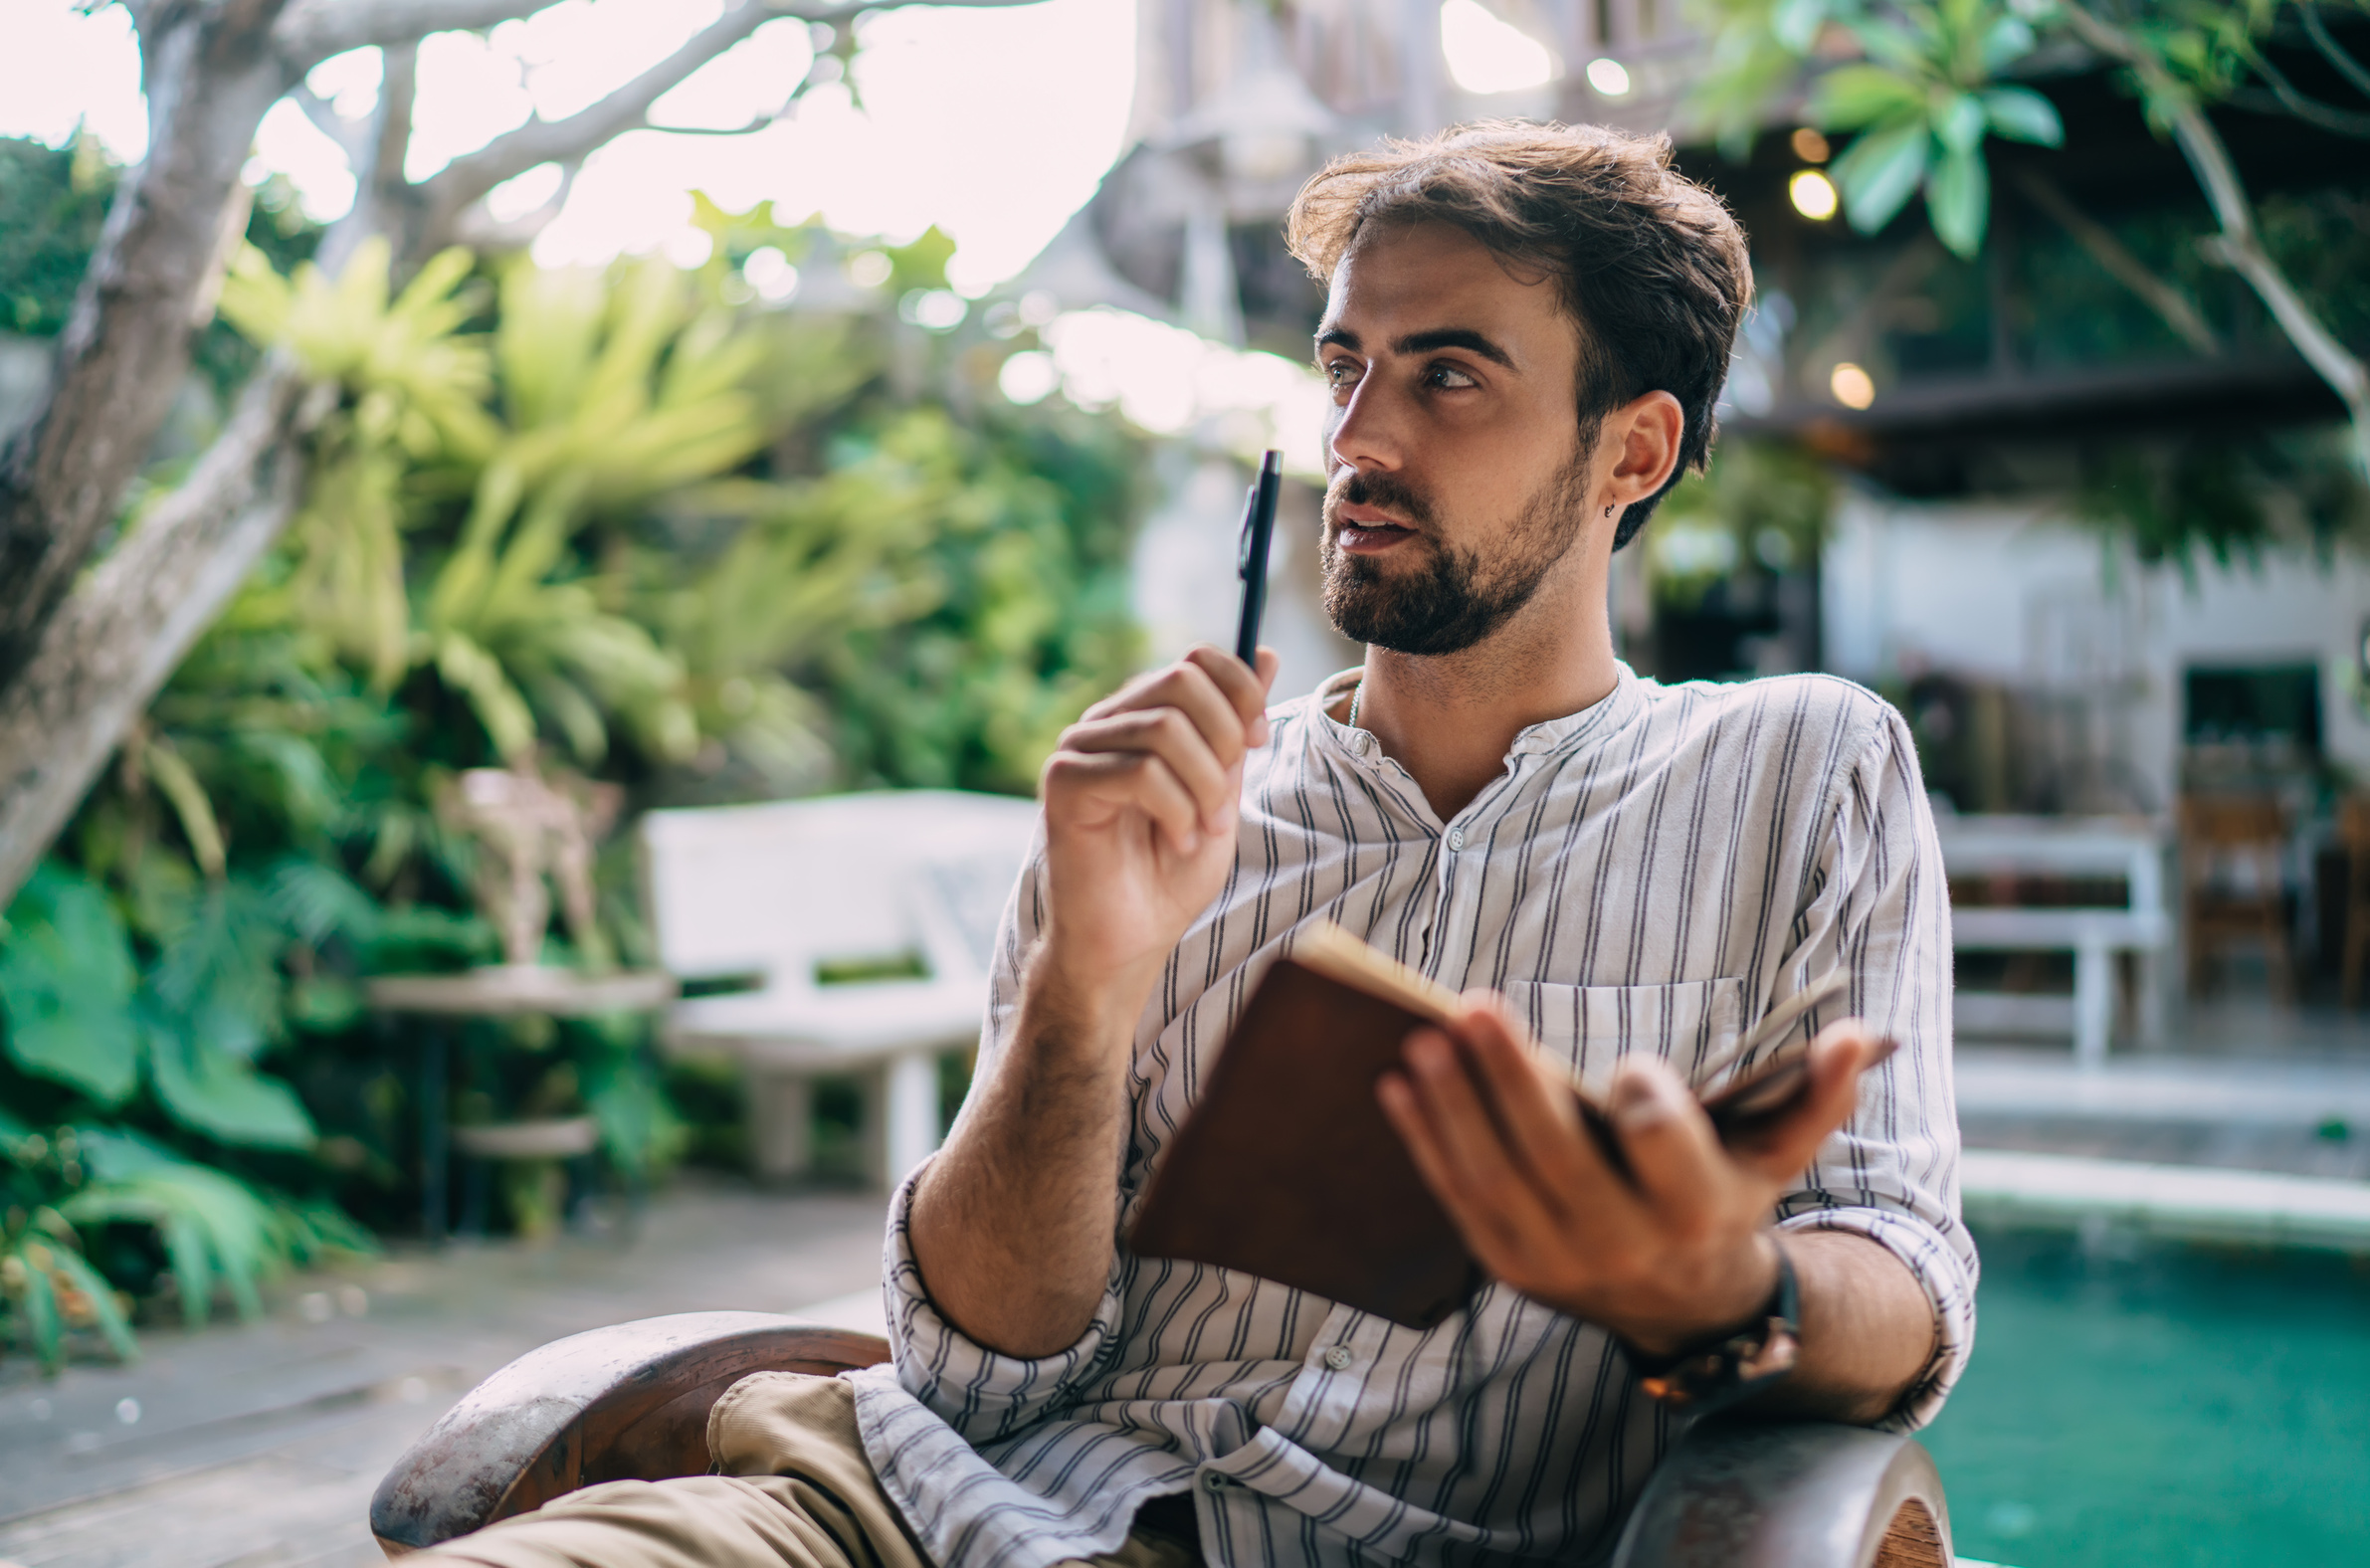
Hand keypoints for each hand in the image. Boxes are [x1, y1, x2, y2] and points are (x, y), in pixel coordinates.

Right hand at [1036, 643, 1278, 1005]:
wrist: (1128, 943)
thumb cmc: (1170, 875)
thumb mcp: (1222, 792)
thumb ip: (1236, 729)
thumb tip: (1264, 653)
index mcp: (1142, 716)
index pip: (1196, 661)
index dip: (1240, 693)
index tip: (1256, 743)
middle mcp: (1106, 722)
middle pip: (1182, 681)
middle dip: (1225, 740)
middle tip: (1226, 803)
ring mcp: (1079, 749)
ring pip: (1164, 728)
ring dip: (1204, 787)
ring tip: (1202, 831)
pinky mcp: (1063, 784)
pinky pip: (1140, 771)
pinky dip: (1176, 811)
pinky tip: (1176, 842)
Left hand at [1377, 1000, 1889, 1356]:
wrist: (1684, 1305)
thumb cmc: (1724, 1197)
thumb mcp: (1777, 1154)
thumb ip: (1820, 1093)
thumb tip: (1862, 1035)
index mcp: (1693, 1207)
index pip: (1663, 1145)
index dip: (1649, 1105)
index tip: (1629, 1063)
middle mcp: (1622, 1241)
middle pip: (1555, 1155)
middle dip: (1510, 1079)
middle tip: (1472, 1007)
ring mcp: (1556, 1259)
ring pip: (1493, 1177)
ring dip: (1452, 1106)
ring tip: (1423, 1038)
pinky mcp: (1507, 1264)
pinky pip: (1457, 1198)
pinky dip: (1425, 1141)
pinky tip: (1400, 1084)